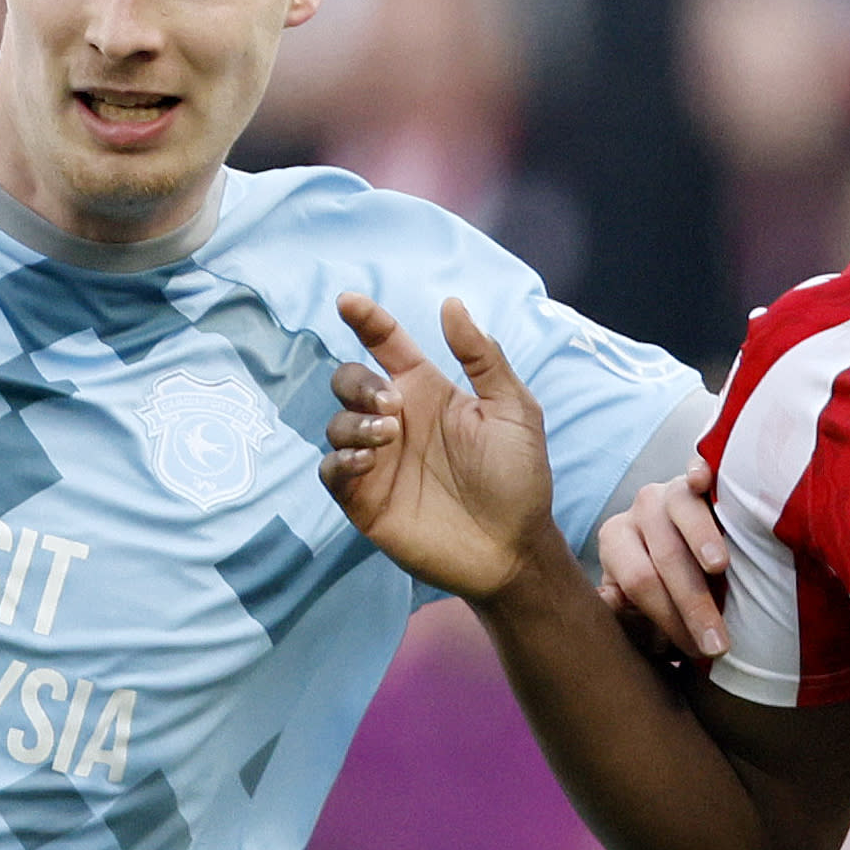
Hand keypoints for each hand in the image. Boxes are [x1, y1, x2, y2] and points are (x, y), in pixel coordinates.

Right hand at [321, 293, 559, 604]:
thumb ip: (483, 356)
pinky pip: (331, 471)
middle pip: (348, 380)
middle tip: (392, 404)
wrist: (513, 548)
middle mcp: (396, 421)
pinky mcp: (365, 500)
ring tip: (388, 436)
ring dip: (354, 422)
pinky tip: (368, 463)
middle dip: (357, 382)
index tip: (349, 302)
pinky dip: (341, 461)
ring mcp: (378, 461)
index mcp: (426, 392)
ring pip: (336, 424)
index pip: (385, 344)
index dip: (366, 320)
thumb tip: (452, 304)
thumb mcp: (513, 409)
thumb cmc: (518, 478)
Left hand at [592, 458, 735, 670]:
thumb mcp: (648, 612)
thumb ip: (630, 616)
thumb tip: (612, 598)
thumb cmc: (674, 592)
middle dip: (693, 603)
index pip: (640, 582)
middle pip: (664, 555)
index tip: (699, 653)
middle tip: (718, 643)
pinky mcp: (700, 474)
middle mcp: (639, 511)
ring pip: (681, 510)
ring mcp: (670, 489)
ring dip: (701, 539)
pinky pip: (698, 468)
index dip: (670, 619)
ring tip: (718, 568)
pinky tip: (702, 479)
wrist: (697, 553)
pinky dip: (700, 472)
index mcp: (617, 542)